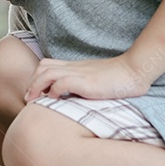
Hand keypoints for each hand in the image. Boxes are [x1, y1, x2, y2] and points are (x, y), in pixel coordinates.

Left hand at [25, 55, 148, 100]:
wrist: (134, 72)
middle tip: (30, 99)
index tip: (35, 93)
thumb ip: (83, 85)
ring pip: (46, 74)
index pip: (47, 65)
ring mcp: (78, 73)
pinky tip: (55, 100)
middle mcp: (73, 68)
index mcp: (75, 67)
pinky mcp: (85, 82)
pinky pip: (61, 83)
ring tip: (35, 101)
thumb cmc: (118, 80)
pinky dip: (53, 92)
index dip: (37, 76)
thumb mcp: (95, 80)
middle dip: (32, 83)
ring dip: (37, 87)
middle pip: (42, 67)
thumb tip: (72, 98)